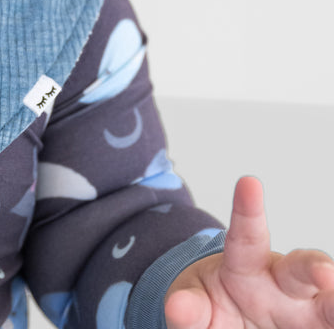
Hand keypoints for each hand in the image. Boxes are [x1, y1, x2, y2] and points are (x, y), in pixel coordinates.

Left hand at [165, 176, 333, 327]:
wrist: (233, 323)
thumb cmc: (214, 305)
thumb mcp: (194, 301)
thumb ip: (188, 306)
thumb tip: (177, 308)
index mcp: (245, 265)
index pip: (245, 235)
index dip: (247, 209)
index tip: (249, 181)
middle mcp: (283, 284)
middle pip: (301, 270)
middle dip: (316, 268)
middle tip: (325, 272)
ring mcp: (306, 312)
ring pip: (328, 309)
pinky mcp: (317, 328)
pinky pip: (328, 327)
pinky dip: (332, 325)